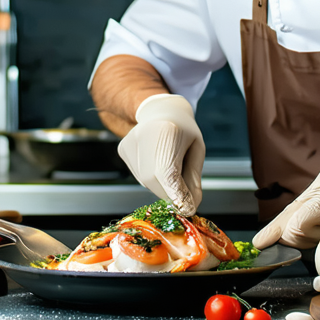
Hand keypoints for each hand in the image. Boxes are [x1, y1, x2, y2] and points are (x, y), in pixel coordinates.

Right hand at [116, 94, 205, 215]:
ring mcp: (129, 143)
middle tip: (183, 193)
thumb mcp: (196, 150)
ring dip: (161, 185)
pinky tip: (156, 160)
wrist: (161, 110)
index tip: (188, 209)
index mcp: (167, 131)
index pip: (168, 172)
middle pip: (154, 181)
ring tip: (169, 166)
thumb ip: (193, 178)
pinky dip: (151, 177)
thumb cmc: (184, 131)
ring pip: (146, 182)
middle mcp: (143, 136)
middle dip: (170, 193)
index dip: (177, 194)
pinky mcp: (122, 150)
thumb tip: (189, 206)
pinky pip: (139, 176)